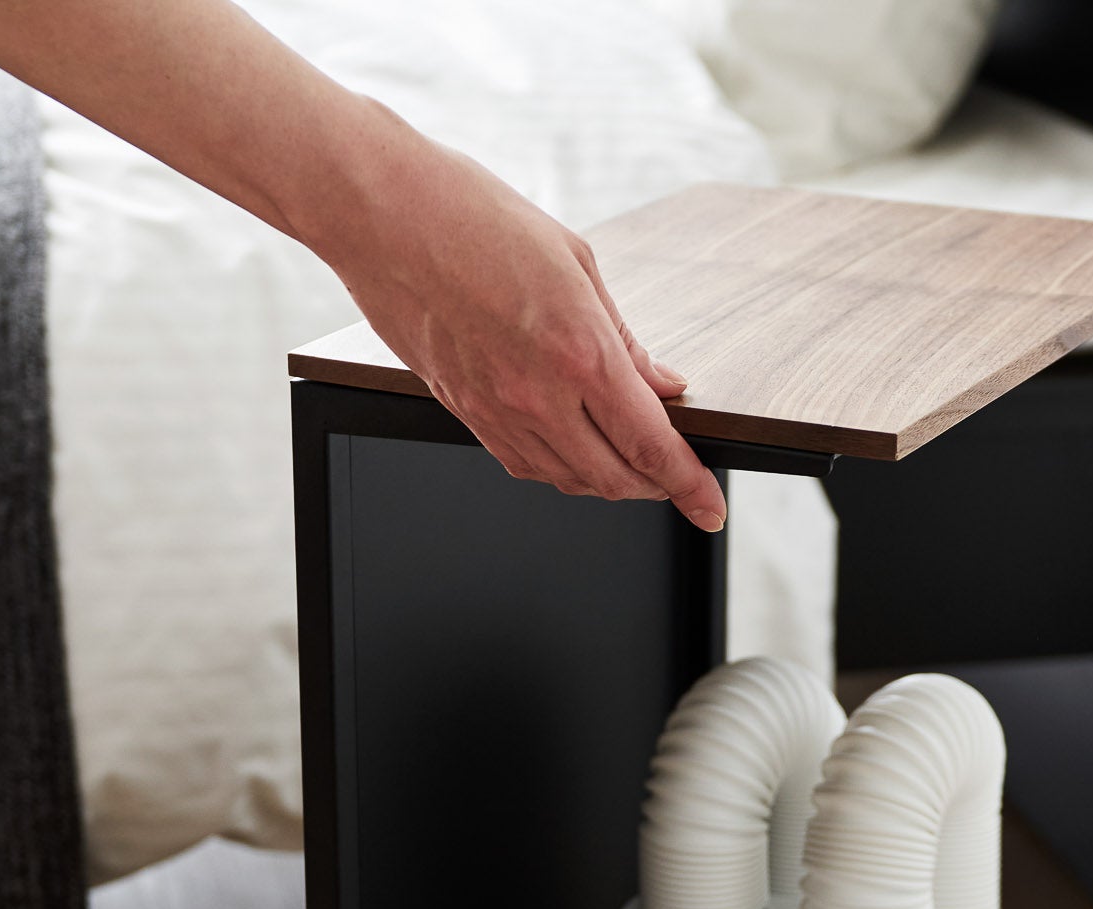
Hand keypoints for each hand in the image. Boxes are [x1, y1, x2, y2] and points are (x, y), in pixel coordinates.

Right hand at [305, 105, 726, 529]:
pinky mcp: (463, 413)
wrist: (382, 215)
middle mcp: (538, 396)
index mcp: (578, 353)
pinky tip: (572, 453)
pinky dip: (559, 470)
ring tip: (628, 467)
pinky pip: (523, 465)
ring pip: (568, 480)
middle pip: (614, 479)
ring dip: (607, 482)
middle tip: (676, 482)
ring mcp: (497, 412)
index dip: (689, 486)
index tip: (710, 508)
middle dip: (654, 489)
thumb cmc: (473, 216)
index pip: (651, 446)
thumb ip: (623, 340)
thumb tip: (661, 385)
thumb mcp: (576, 263)